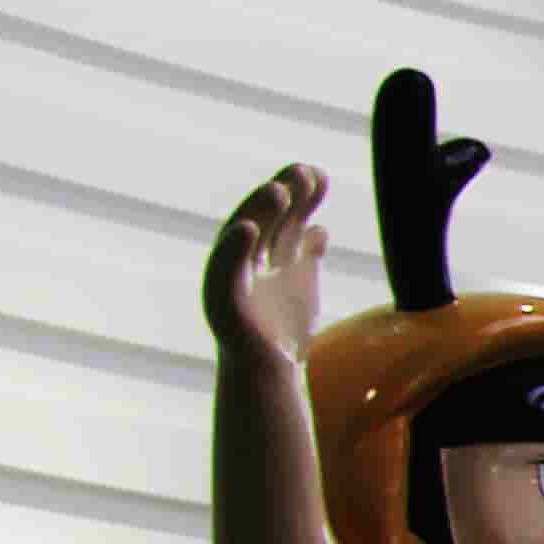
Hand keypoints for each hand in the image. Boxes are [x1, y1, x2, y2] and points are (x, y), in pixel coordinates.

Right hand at [201, 164, 329, 367]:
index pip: (285, 215)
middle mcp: (249, 259)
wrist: (269, 373)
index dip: (300, 193)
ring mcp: (234, 278)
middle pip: (265, 219)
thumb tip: (319, 227)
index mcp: (269, 252)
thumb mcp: (301, 285)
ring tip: (277, 190)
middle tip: (301, 170)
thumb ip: (307, 254)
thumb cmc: (281, 328)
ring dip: (258, 212)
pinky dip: (232, 250)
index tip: (320, 175)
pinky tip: (246, 229)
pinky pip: (224, 272)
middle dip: (281, 195)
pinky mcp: (222, 303)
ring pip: (244, 238)